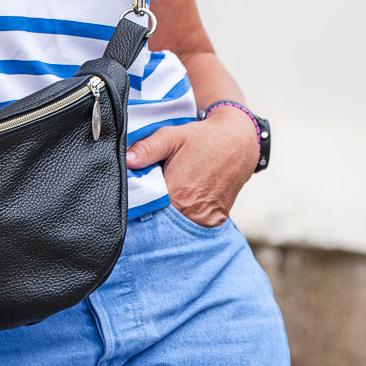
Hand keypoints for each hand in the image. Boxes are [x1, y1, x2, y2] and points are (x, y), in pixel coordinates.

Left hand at [126, 106, 258, 226]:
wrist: (239, 142)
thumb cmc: (204, 139)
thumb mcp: (172, 136)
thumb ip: (147, 148)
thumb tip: (126, 160)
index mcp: (177, 194)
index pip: (146, 212)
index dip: (138, 206)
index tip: (134, 200)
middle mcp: (192, 212)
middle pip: (161, 223)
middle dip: (152, 214)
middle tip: (150, 199)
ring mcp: (205, 219)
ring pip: (177, 229)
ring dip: (168, 219)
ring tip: (167, 201)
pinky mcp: (216, 221)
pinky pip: (194, 227)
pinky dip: (185, 220)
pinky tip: (183, 204)